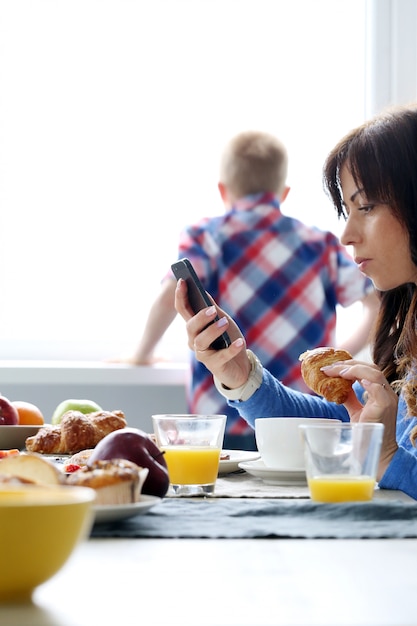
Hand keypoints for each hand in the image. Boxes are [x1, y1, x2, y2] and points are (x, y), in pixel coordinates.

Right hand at [174, 278, 250, 388]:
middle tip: (212, 310)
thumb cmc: (228, 340)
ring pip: (200, 341)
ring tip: (225, 323)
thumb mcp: (223, 321)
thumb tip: (203, 293)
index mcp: (195, 326)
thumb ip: (212, 309)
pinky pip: (221, 356)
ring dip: (213, 331)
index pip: (183, 309)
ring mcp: (202, 354)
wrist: (240, 366)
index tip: (182, 281)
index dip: (180, 296)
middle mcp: (194, 340)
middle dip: (200, 317)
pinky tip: (239, 342)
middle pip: (190, 326)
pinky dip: (231, 348)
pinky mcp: (213, 365)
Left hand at [321, 360, 398, 478]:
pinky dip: (364, 380)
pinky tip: (350, 378)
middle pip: (371, 368)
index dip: (350, 365)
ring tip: (336, 371)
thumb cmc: (367, 435)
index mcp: (380, 393)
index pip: (368, 370)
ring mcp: (387, 399)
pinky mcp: (384, 407)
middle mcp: (386, 393)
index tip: (331, 366)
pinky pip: (378, 389)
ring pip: (374, 374)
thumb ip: (350, 397)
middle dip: (349, 364)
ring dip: (353, 370)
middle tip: (329, 366)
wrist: (378, 456)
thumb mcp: (356, 412)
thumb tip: (336, 386)